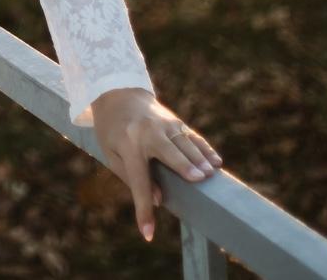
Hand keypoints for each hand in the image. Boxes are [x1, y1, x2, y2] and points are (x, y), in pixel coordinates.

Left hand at [90, 88, 222, 243]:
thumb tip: (159, 200)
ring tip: (210, 175)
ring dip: (199, 159)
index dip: (144, 209)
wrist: (118, 93)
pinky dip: (204, 148)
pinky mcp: (175, 121)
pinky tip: (216, 162)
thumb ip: (130, 177)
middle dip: (183, 166)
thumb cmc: (112, 130)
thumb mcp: (110, 153)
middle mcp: (148, 132)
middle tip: (198, 181)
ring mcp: (164, 124)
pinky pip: (192, 136)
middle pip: (169, 152)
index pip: (138, 181)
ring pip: (185, 143)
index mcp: (128, 144)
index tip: (148, 233)